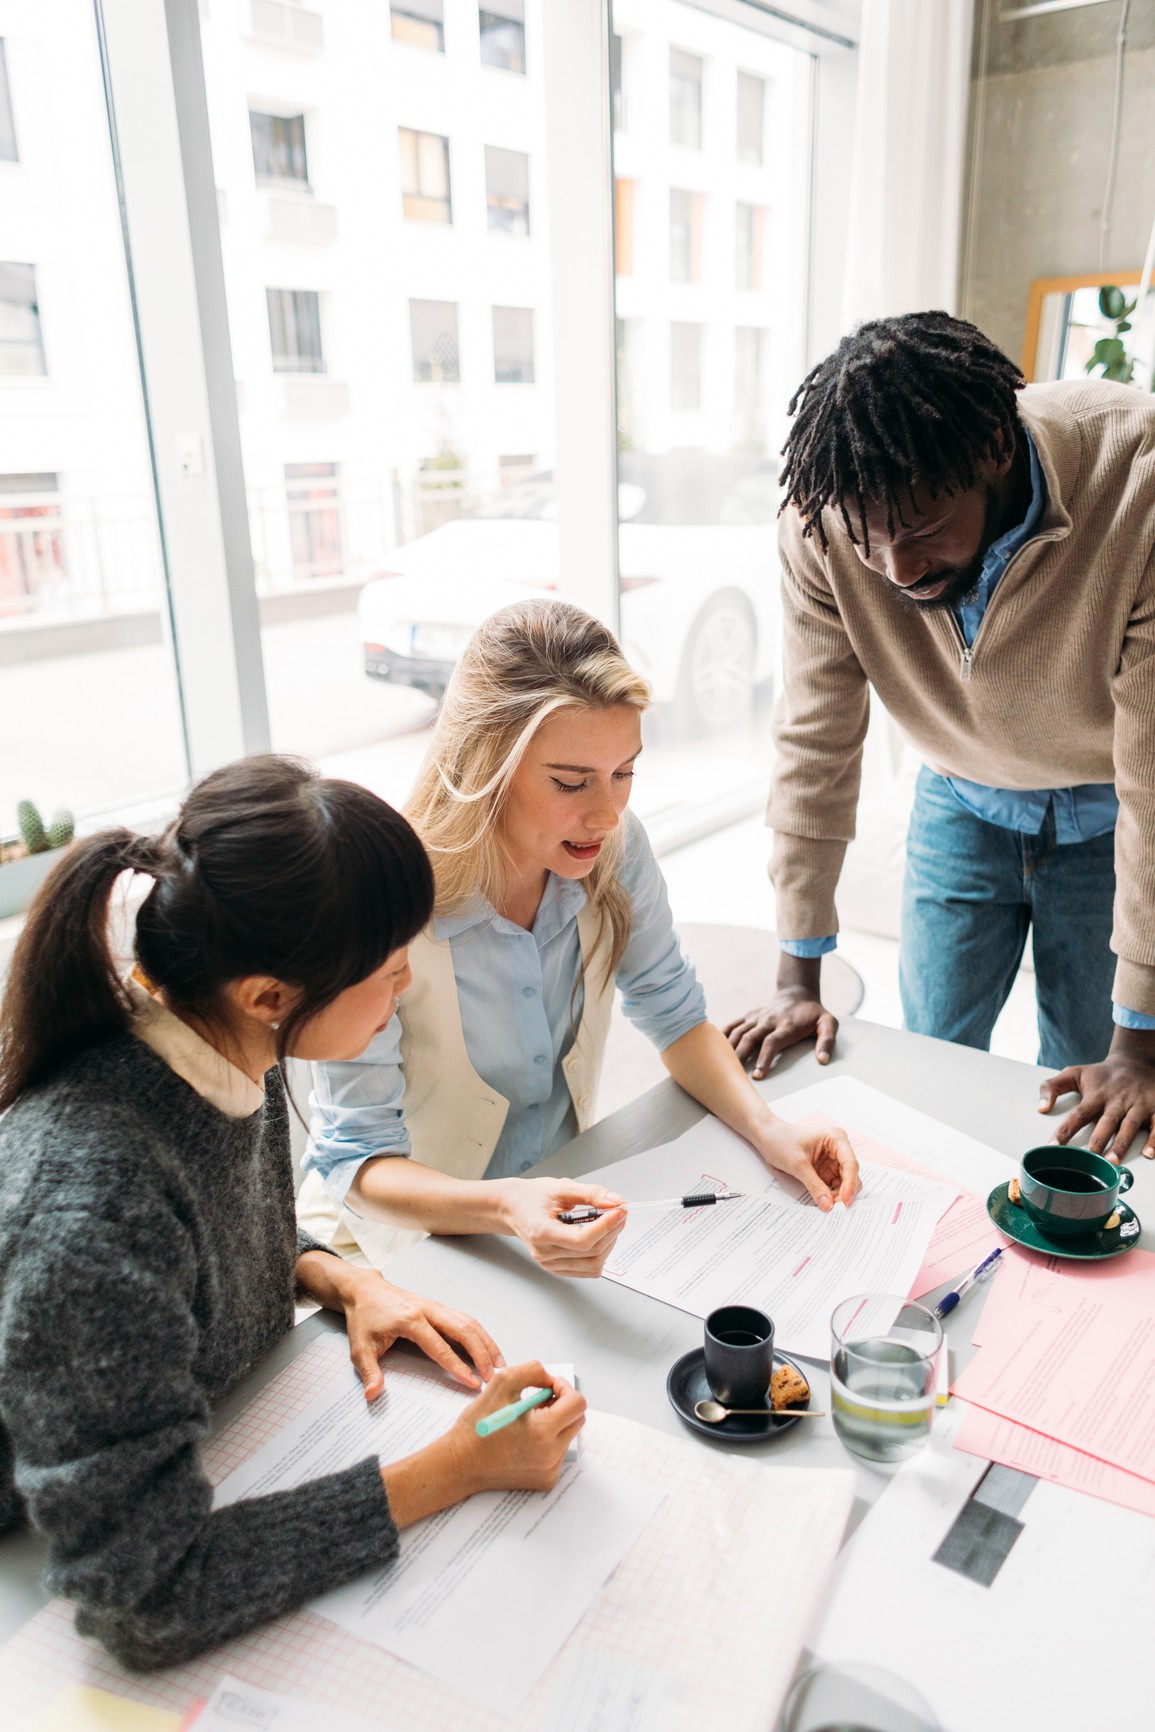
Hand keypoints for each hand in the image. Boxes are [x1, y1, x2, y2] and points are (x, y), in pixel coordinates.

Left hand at [343, 1269, 504, 1399]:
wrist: (365, 1290)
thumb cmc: (364, 1318)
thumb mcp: (360, 1347)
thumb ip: (369, 1372)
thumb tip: (373, 1394)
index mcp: (410, 1320)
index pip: (440, 1347)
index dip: (458, 1366)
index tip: (473, 1383)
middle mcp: (428, 1310)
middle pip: (463, 1329)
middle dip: (482, 1353)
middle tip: (494, 1376)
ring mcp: (436, 1306)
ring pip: (469, 1322)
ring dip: (486, 1343)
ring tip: (500, 1364)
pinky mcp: (439, 1307)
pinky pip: (465, 1320)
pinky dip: (480, 1335)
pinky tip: (489, 1349)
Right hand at [381, 1362, 586, 1527]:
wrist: (459, 1464)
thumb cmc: (477, 1427)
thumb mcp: (501, 1383)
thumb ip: (532, 1371)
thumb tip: (550, 1377)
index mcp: (544, 1431)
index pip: (577, 1403)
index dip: (564, 1388)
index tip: (548, 1386)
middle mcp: (551, 1454)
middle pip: (576, 1419)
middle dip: (561, 1404)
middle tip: (539, 1400)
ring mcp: (549, 1470)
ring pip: (567, 1435)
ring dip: (554, 1422)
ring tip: (527, 1419)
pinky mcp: (544, 1480)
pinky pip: (558, 1453)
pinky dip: (548, 1441)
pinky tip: (525, 1438)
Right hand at [497, 1177, 626, 1278]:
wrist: (514, 1208)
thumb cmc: (532, 1197)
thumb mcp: (561, 1187)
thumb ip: (590, 1194)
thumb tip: (616, 1202)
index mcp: (541, 1232)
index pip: (582, 1240)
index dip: (606, 1226)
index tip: (620, 1211)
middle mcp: (544, 1253)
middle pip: (591, 1253)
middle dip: (612, 1231)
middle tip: (620, 1212)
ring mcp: (550, 1264)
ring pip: (593, 1264)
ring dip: (609, 1243)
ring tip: (611, 1223)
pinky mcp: (557, 1268)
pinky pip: (588, 1270)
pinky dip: (601, 1254)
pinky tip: (600, 1236)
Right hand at [725, 986, 837, 1079]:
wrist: (798, 992)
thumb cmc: (813, 1014)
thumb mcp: (828, 1023)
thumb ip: (827, 1040)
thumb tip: (823, 1060)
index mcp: (787, 1025)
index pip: (772, 1042)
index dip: (764, 1058)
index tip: (757, 1075)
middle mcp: (768, 1020)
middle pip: (750, 1037)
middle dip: (740, 1056)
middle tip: (732, 1074)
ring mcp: (756, 1017)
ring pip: (738, 1031)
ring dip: (728, 1047)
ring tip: (720, 1065)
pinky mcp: (749, 1015)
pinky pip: (733, 1024)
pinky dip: (722, 1034)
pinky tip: (713, 1047)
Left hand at [758, 1121, 859, 1209]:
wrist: (768, 1139)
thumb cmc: (781, 1141)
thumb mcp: (798, 1164)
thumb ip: (814, 1185)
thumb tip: (828, 1205)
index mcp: (835, 1139)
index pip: (850, 1164)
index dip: (850, 1184)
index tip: (845, 1201)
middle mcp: (838, 1149)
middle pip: (850, 1175)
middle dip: (845, 1192)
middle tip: (837, 1209)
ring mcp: (832, 1160)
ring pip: (844, 1183)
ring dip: (838, 1195)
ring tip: (830, 1208)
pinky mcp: (825, 1170)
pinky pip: (833, 1186)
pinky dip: (831, 1195)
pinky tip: (825, 1203)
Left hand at [1037, 1036, 1154, 1159]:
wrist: (1136, 1060)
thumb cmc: (1102, 1074)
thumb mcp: (1074, 1073)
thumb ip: (1051, 1087)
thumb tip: (1040, 1108)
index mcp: (1096, 1095)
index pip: (1078, 1114)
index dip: (1065, 1130)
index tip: (1053, 1145)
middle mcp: (1116, 1101)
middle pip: (1106, 1122)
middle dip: (1098, 1140)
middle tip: (1090, 1158)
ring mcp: (1137, 1105)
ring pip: (1130, 1125)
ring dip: (1122, 1143)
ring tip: (1114, 1161)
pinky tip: (1149, 1154)